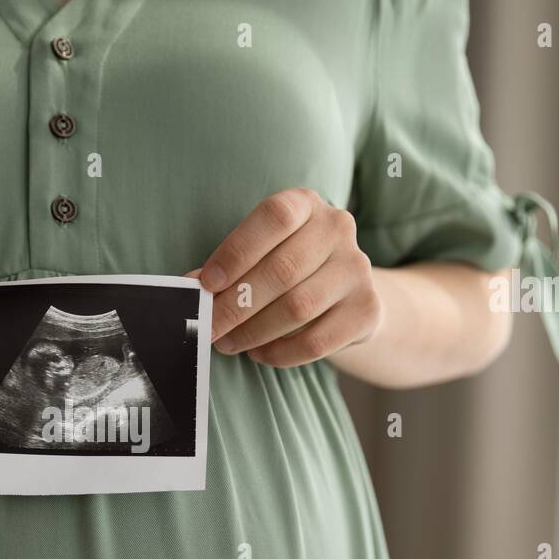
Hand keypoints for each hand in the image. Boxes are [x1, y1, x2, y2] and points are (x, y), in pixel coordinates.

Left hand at [197, 188, 381, 367]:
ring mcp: (357, 268)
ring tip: (228, 343)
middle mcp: (337, 228)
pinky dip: (281, 353)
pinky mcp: (367, 309)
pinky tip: (259, 353)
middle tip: (208, 327)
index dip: (237, 250)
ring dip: (254, 331)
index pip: (274, 217)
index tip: (206, 283)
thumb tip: (192, 286)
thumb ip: (230, 268)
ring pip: (299, 308)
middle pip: (282, 270)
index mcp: (306, 204)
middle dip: (236, 305)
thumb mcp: (260, 255)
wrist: (347, 295)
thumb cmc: (288, 269)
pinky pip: (317, 341)